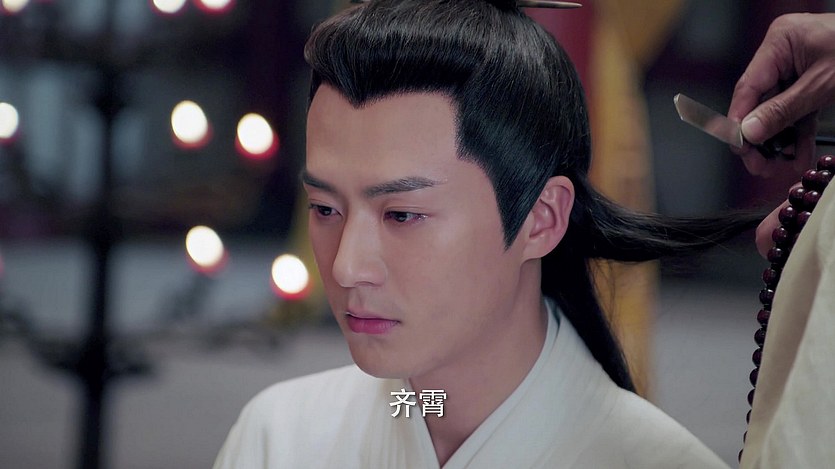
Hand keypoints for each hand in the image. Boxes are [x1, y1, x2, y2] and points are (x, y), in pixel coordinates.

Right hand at [728, 13, 834, 175]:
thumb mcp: (822, 84)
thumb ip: (784, 110)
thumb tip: (750, 132)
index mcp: (780, 41)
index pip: (748, 87)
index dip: (739, 120)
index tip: (738, 147)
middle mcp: (784, 53)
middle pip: (760, 101)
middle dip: (760, 137)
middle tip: (758, 165)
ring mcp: (797, 66)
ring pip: (779, 110)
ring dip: (780, 140)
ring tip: (777, 166)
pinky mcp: (812, 79)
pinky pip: (799, 109)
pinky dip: (799, 133)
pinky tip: (798, 155)